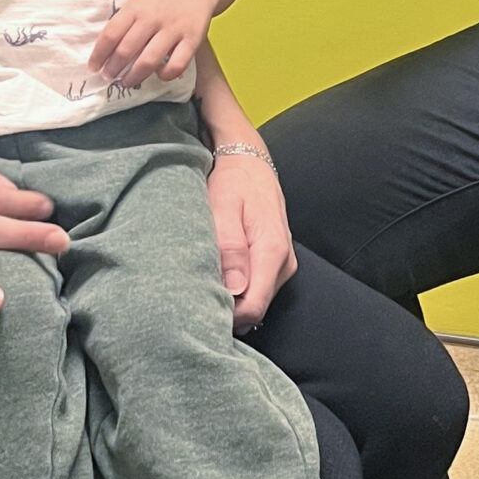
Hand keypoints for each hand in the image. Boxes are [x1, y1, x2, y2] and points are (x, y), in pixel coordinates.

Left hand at [90, 0, 219, 88]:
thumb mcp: (139, 0)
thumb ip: (125, 21)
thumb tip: (106, 51)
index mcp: (136, 7)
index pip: (111, 34)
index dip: (98, 55)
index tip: (93, 67)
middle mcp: (153, 18)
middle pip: (126, 50)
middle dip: (113, 69)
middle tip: (108, 77)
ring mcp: (174, 29)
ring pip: (148, 61)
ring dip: (133, 76)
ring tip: (127, 81)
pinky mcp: (193, 39)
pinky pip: (177, 65)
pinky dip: (165, 75)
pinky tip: (159, 74)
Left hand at [206, 145, 296, 330]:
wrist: (249, 161)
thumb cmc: (233, 181)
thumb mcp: (224, 207)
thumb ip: (230, 247)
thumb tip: (234, 288)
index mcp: (272, 251)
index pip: (254, 307)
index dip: (228, 317)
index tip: (199, 312)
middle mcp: (284, 263)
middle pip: (256, 309)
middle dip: (227, 311)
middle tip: (195, 301)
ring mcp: (283, 264)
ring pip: (257, 301)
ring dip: (232, 300)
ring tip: (205, 285)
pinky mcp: (277, 262)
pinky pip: (258, 288)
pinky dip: (239, 289)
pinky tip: (219, 277)